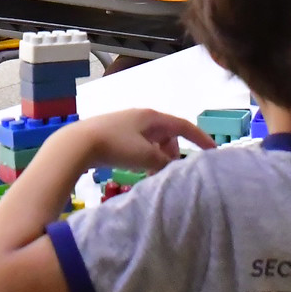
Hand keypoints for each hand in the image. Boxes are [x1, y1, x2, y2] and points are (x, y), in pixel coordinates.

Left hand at [66, 109, 213, 172]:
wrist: (78, 144)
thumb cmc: (115, 146)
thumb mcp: (145, 156)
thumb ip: (164, 162)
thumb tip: (172, 168)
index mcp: (152, 117)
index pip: (184, 126)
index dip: (200, 138)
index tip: (212, 151)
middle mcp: (141, 117)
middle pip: (167, 134)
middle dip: (173, 153)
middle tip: (170, 170)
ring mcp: (126, 125)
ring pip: (152, 142)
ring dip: (157, 157)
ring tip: (151, 174)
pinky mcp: (113, 134)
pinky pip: (138, 145)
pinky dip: (143, 157)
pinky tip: (136, 170)